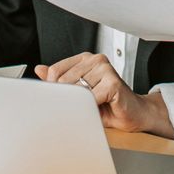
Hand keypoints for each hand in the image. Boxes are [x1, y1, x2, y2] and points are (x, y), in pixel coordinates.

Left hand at [35, 53, 172, 137]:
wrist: (134, 114)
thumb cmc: (108, 104)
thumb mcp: (80, 93)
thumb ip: (61, 80)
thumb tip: (39, 69)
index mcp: (85, 59)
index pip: (55, 70)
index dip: (54, 89)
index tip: (60, 100)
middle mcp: (95, 60)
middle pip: (63, 80)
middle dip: (67, 99)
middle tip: (77, 108)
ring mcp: (105, 69)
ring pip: (76, 90)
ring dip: (81, 104)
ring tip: (91, 108)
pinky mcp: (113, 82)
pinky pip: (90, 98)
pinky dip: (91, 108)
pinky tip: (100, 108)